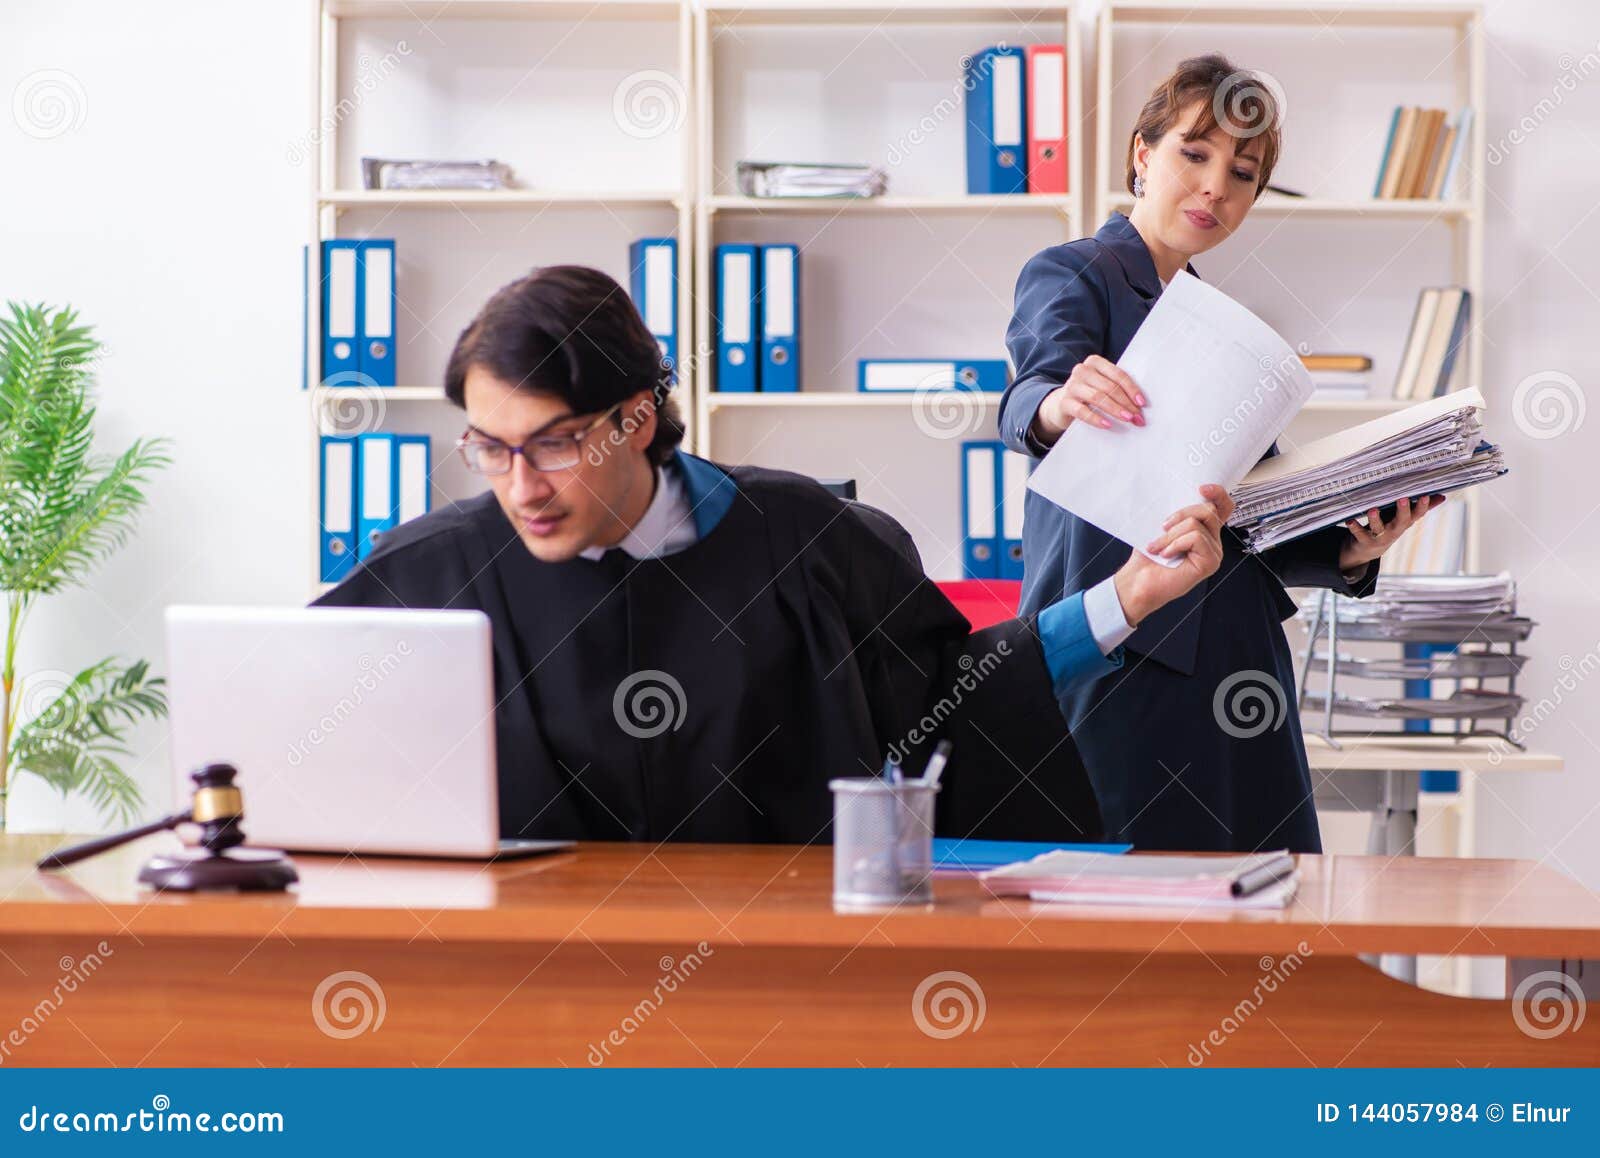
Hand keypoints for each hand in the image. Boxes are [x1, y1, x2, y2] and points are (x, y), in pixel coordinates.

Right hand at [1031, 355, 1146, 446]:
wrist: (1061, 404)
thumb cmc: (1088, 393)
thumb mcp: (1101, 384)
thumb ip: (1116, 387)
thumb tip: (1139, 404)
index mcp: (1095, 362)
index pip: (1118, 374)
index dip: (1131, 389)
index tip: (1141, 403)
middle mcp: (1082, 370)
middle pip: (1109, 387)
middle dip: (1126, 403)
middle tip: (1137, 416)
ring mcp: (1071, 386)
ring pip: (1098, 397)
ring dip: (1115, 409)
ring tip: (1127, 419)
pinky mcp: (1064, 402)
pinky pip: (1082, 411)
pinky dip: (1096, 419)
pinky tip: (1107, 425)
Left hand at [1112, 485, 1234, 626]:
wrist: (1138, 579)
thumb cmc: (1148, 555)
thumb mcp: (1162, 526)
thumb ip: (1177, 512)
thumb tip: (1178, 493)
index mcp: (1203, 529)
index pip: (1222, 506)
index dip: (1218, 493)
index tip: (1201, 488)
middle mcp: (1212, 540)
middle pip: (1208, 510)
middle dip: (1179, 515)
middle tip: (1161, 528)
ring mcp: (1214, 552)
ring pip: (1197, 524)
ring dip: (1170, 535)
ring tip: (1158, 547)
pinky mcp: (1210, 562)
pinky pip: (1195, 538)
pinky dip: (1176, 544)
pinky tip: (1167, 555)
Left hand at [1338, 494, 1443, 569]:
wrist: (1368, 551)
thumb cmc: (1388, 526)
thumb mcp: (1404, 518)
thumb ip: (1421, 507)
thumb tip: (1442, 496)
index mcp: (1404, 523)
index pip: (1417, 514)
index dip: (1422, 506)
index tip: (1425, 495)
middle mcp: (1394, 530)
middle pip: (1401, 521)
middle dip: (1402, 511)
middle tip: (1403, 499)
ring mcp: (1379, 537)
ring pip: (1378, 528)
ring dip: (1375, 519)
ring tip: (1373, 510)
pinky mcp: (1364, 540)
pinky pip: (1358, 534)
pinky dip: (1354, 527)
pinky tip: (1349, 521)